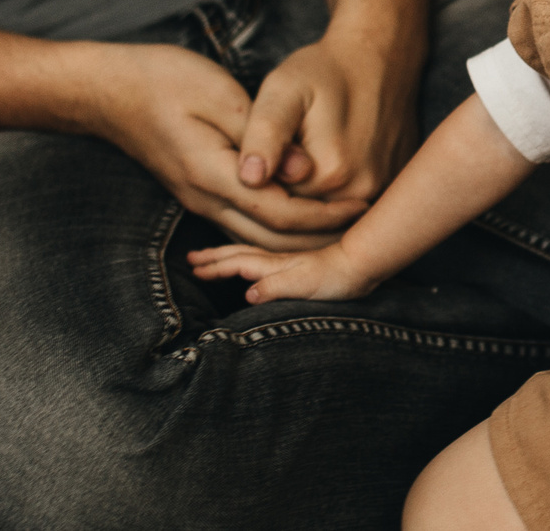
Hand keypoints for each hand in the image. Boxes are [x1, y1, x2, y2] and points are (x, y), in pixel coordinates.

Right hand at [79, 42, 365, 250]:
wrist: (109, 91)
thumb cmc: (163, 80)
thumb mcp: (218, 95)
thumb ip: (263, 136)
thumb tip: (304, 172)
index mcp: (212, 175)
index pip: (279, 213)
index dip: (324, 214)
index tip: (361, 203)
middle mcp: (205, 200)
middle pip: (272, 239)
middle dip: (320, 235)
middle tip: (365, 221)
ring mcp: (200, 201)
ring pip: (258, 238)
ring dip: (302, 236)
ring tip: (344, 221)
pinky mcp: (200, 194)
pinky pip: (245, 224)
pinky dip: (279, 226)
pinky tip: (305, 214)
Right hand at [186, 239, 383, 304]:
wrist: (359, 266)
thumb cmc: (333, 277)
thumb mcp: (303, 285)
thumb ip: (275, 288)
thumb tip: (247, 294)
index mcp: (272, 264)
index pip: (235, 263)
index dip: (214, 267)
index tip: (193, 269)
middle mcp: (274, 261)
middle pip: (236, 255)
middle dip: (212, 257)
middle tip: (191, 259)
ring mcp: (284, 263)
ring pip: (246, 256)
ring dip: (225, 256)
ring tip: (209, 260)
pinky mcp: (293, 268)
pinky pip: (258, 261)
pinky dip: (243, 260)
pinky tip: (246, 268)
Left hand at [238, 24, 419, 204]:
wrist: (378, 58)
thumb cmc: (324, 71)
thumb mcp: (284, 90)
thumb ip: (264, 135)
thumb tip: (250, 180)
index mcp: (331, 174)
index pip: (276, 205)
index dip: (262, 181)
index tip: (265, 147)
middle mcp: (362, 194)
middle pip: (303, 215)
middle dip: (284, 190)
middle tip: (286, 144)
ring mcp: (381, 193)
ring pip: (324, 215)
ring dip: (307, 196)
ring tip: (306, 149)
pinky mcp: (389, 189)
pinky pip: (348, 209)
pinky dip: (330, 195)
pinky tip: (325, 159)